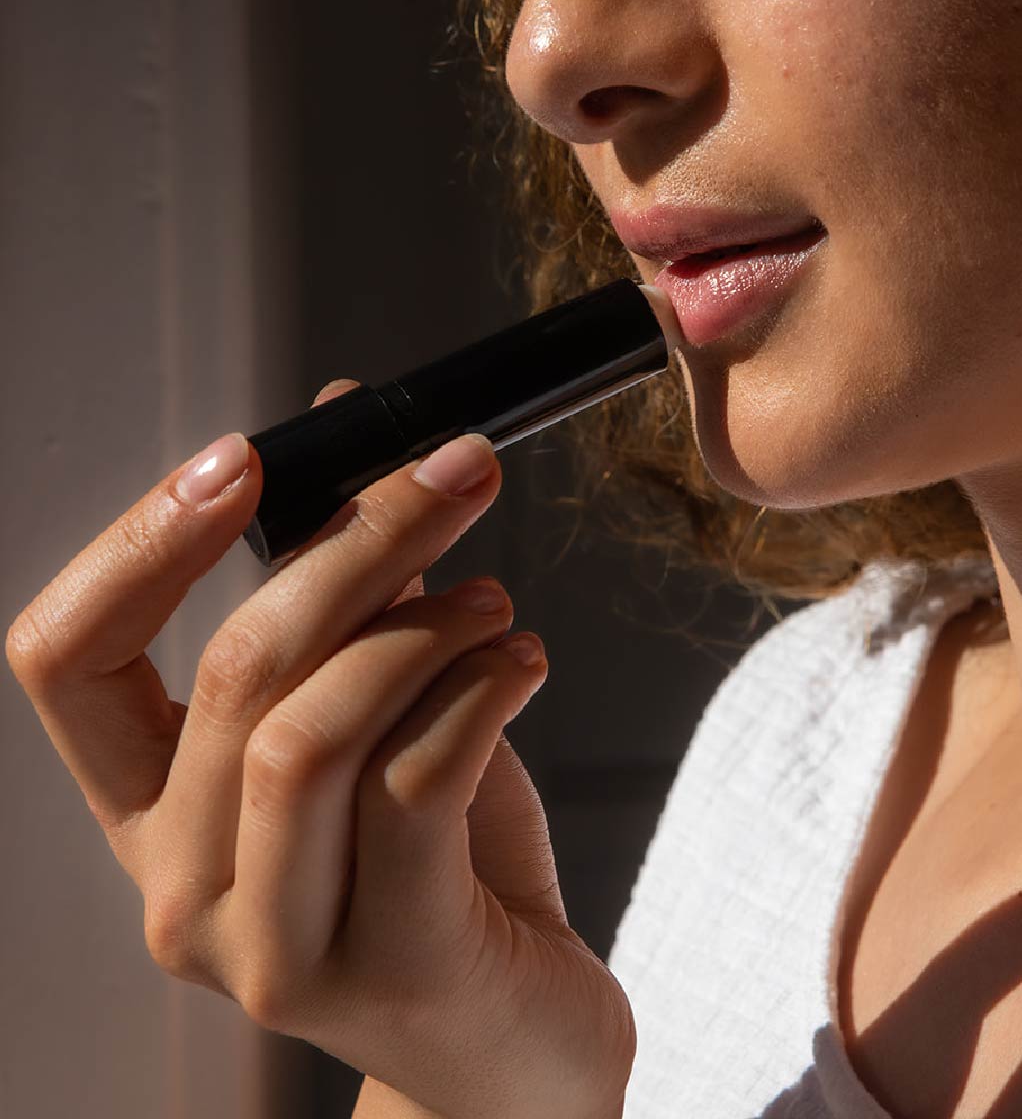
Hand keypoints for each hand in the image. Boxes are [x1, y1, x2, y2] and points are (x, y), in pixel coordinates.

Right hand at [5, 379, 634, 1118]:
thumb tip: (343, 416)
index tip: (246, 458)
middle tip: (455, 473)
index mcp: (153, 814)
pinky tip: (524, 659)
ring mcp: (272, 944)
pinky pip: (415, 784)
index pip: (64, 661)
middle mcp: (184, 889)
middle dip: (358, 543)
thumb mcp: (381, 718)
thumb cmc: (444, 869)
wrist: (514, 1038)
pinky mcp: (384, 964)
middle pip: (233, 672)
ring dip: (422, 627)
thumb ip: (353, 592)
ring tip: (495, 600)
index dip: (140, 544)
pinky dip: (479, 689)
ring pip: (309, 731)